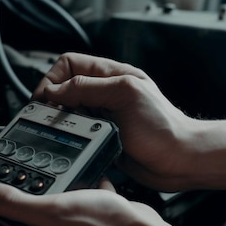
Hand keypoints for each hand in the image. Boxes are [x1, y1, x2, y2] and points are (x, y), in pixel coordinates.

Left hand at [0, 182, 225, 225]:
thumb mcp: (53, 210)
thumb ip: (14, 203)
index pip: (10, 222)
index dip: (12, 198)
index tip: (13, 178)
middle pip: (30, 217)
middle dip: (41, 195)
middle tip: (56, 186)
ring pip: (52, 211)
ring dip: (60, 194)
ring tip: (75, 191)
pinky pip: (69, 213)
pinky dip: (75, 199)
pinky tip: (86, 192)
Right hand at [32, 52, 196, 190]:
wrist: (179, 161)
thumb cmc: (163, 128)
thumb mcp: (123, 95)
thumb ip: (87, 87)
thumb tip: (54, 90)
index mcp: (111, 75)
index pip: (69, 64)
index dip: (52, 79)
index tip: (46, 99)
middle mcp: (104, 93)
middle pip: (64, 88)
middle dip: (53, 102)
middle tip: (51, 118)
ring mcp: (102, 115)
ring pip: (67, 112)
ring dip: (62, 121)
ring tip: (67, 131)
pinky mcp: (102, 137)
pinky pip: (76, 133)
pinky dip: (71, 137)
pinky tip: (78, 143)